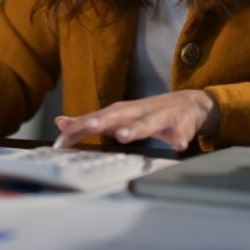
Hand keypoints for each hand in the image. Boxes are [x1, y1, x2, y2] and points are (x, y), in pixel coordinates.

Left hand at [52, 90, 219, 151]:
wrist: (188, 104)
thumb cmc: (147, 113)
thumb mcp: (117, 116)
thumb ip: (90, 121)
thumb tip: (61, 123)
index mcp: (121, 111)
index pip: (95, 118)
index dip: (77, 129)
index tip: (60, 142)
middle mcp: (138, 112)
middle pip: (119, 115)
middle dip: (104, 120)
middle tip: (90, 126)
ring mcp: (160, 118)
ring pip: (147, 123)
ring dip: (136, 129)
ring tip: (125, 136)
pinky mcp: (180, 128)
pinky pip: (179, 136)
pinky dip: (178, 140)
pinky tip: (177, 144)